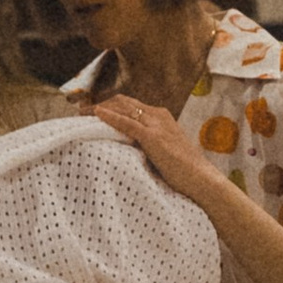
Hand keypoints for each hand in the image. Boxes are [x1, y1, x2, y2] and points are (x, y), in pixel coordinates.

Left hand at [87, 92, 209, 198]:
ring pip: (122, 109)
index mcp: (162, 117)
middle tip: (81, 111)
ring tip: (81, 113)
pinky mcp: (153, 137)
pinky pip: (126, 122)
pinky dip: (110, 116)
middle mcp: (158, 115)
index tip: (92, 112)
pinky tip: (96, 114)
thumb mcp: (165, 151)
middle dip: (101, 104)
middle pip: (123, 102)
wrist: (201, 179)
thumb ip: (149, 145)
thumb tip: (130, 149)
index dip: (110, 106)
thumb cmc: (185, 172)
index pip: (131, 105)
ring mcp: (156, 124)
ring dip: (99, 109)